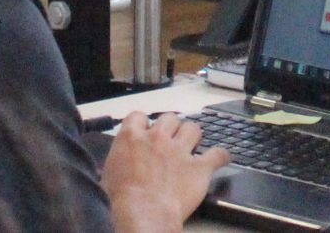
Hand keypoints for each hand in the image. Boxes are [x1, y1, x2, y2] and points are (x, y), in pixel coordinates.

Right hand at [102, 111, 227, 232]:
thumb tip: (115, 164)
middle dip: (170, 128)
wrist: (143, 213)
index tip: (144, 131)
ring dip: (192, 136)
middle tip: (169, 140)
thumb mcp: (108, 176)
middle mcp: (158, 138)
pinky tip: (221, 158)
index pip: (138, 116)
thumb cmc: (121, 200)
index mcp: (132, 138)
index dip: (142, 124)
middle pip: (170, 118)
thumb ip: (117, 161)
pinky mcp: (198, 166)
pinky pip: (217, 154)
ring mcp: (180, 150)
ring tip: (191, 145)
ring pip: (193, 128)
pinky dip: (220, 156)